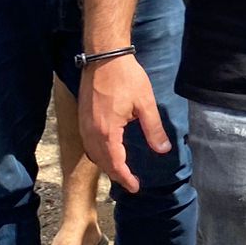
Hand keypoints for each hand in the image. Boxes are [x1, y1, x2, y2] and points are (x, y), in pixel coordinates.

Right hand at [79, 55, 167, 193]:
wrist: (104, 57)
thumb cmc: (126, 78)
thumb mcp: (145, 104)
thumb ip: (153, 129)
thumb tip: (163, 150)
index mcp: (107, 132)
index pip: (115, 164)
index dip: (126, 178)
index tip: (136, 187)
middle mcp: (91, 133)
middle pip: (102, 162)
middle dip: (116, 175)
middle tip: (130, 183)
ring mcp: (84, 125)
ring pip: (93, 154)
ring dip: (106, 165)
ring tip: (120, 171)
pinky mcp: (82, 117)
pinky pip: (88, 144)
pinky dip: (98, 153)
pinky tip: (107, 151)